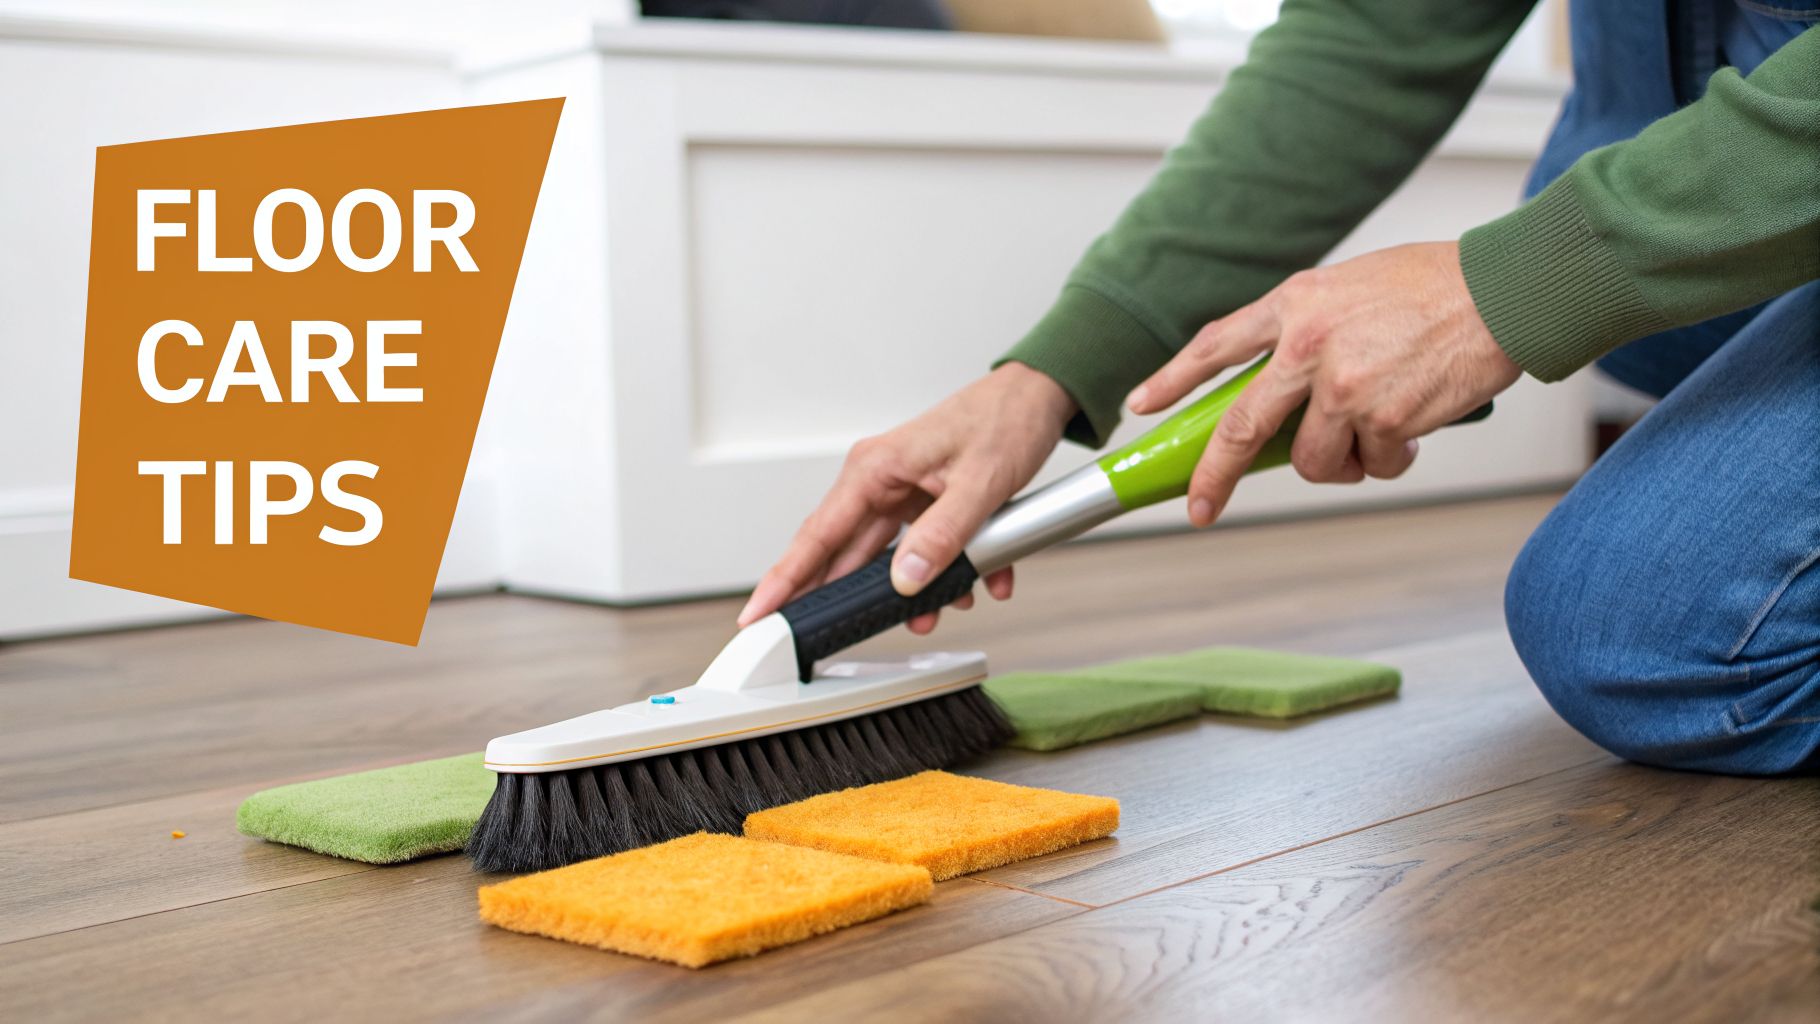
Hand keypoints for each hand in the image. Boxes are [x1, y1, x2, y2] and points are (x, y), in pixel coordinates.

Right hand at [738, 362, 1074, 633]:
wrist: (1039, 397)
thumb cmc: (1006, 420)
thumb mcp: (979, 484)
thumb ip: (942, 536)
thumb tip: (904, 581)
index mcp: (875, 469)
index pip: (817, 535)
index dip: (785, 580)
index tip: (758, 614)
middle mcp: (879, 481)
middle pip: (846, 555)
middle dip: (854, 598)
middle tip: (833, 635)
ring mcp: (903, 493)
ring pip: (891, 559)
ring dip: (916, 588)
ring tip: (940, 610)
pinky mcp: (926, 503)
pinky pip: (925, 549)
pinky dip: (951, 570)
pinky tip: (980, 582)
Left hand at [1126, 241, 1519, 526]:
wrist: (1505, 290)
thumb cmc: (1436, 286)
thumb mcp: (1353, 286)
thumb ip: (1311, 328)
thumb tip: (1284, 389)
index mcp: (1295, 303)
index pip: (1216, 346)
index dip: (1173, 379)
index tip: (1142, 405)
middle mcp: (1307, 346)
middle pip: (1240, 427)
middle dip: (1214, 476)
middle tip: (1199, 508)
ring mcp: (1342, 386)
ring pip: (1313, 461)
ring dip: (1341, 462)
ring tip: (1376, 431)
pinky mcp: (1382, 420)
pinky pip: (1371, 464)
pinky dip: (1392, 456)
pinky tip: (1415, 423)